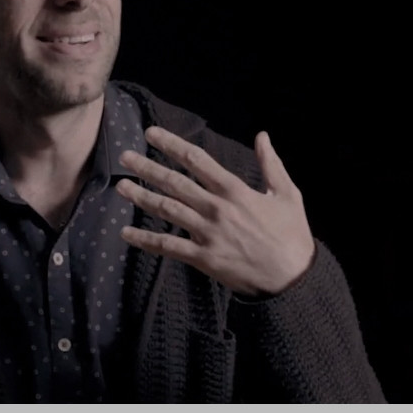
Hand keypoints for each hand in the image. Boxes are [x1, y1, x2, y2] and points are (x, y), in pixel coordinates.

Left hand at [115, 126, 314, 296]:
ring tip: (120, 186)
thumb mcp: (287, 194)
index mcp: (235, 190)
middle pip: (175, 183)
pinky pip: (168, 246)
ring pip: (167, 210)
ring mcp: (208, 234)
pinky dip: (146, 239)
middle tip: (124, 155)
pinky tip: (126, 233)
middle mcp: (216, 209)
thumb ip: (271, 164)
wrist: (292, 278)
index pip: (196, 160)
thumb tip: (263, 135)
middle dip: (147, 167)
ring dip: (141, 197)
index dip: (171, 144)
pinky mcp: (203, 258)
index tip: (152, 134)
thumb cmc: (292, 235)